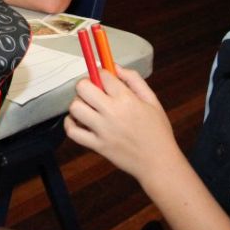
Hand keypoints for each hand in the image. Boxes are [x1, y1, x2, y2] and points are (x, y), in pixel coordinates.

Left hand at [64, 67, 178, 184]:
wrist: (158, 163)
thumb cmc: (157, 131)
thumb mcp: (152, 100)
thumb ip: (134, 80)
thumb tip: (115, 67)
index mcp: (127, 99)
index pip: (103, 75)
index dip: (101, 73)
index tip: (103, 78)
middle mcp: (112, 113)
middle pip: (82, 88)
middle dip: (85, 85)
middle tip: (93, 92)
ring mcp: (102, 130)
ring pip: (75, 108)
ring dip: (78, 104)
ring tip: (88, 108)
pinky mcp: (96, 145)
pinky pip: (72, 131)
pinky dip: (71, 124)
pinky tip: (79, 121)